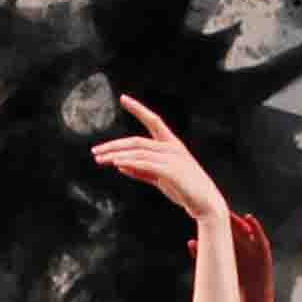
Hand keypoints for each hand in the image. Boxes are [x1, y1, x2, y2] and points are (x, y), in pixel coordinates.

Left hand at [86, 92, 226, 225]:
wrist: (206, 204)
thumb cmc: (185, 190)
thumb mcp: (160, 178)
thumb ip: (141, 170)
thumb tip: (120, 165)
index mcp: (172, 145)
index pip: (154, 121)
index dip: (138, 109)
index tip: (123, 98)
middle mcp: (172, 148)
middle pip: (137, 142)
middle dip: (114, 146)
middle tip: (95, 151)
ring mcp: (173, 158)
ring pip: (138, 152)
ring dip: (116, 155)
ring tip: (99, 159)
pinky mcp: (172, 171)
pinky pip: (145, 164)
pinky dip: (129, 162)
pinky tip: (116, 163)